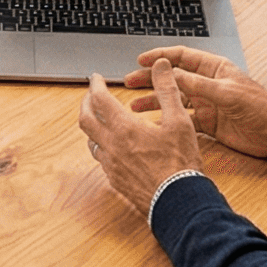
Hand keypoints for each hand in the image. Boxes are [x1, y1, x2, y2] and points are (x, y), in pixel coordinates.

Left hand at [80, 59, 202, 215]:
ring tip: (101, 119)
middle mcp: (112, 146)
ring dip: (92, 126)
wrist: (179, 202)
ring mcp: (112, 166)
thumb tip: (161, 65)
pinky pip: (101, 159)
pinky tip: (114, 147)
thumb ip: (167, 89)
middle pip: (85, 119)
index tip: (96, 78)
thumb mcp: (179, 120)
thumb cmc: (180, 163)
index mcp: (124, 128)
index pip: (99, 99)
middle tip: (92, 95)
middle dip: (86, 103)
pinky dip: (102, 146)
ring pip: (91, 141)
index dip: (95, 85)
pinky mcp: (116, 181)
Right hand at [121, 46, 266, 159]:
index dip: (161, 57)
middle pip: (173, 78)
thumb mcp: (227, 93)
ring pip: (174, 100)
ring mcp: (207, 104)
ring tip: (135, 106)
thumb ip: (199, 84)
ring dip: (155, 101)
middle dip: (151, 79)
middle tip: (130, 81)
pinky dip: (168, 121)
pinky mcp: (208, 123)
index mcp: (214, 69)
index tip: (141, 60)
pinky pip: (183, 120)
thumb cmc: (259, 106)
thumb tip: (172, 74)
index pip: (182, 57)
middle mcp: (207, 84)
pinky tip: (155, 124)